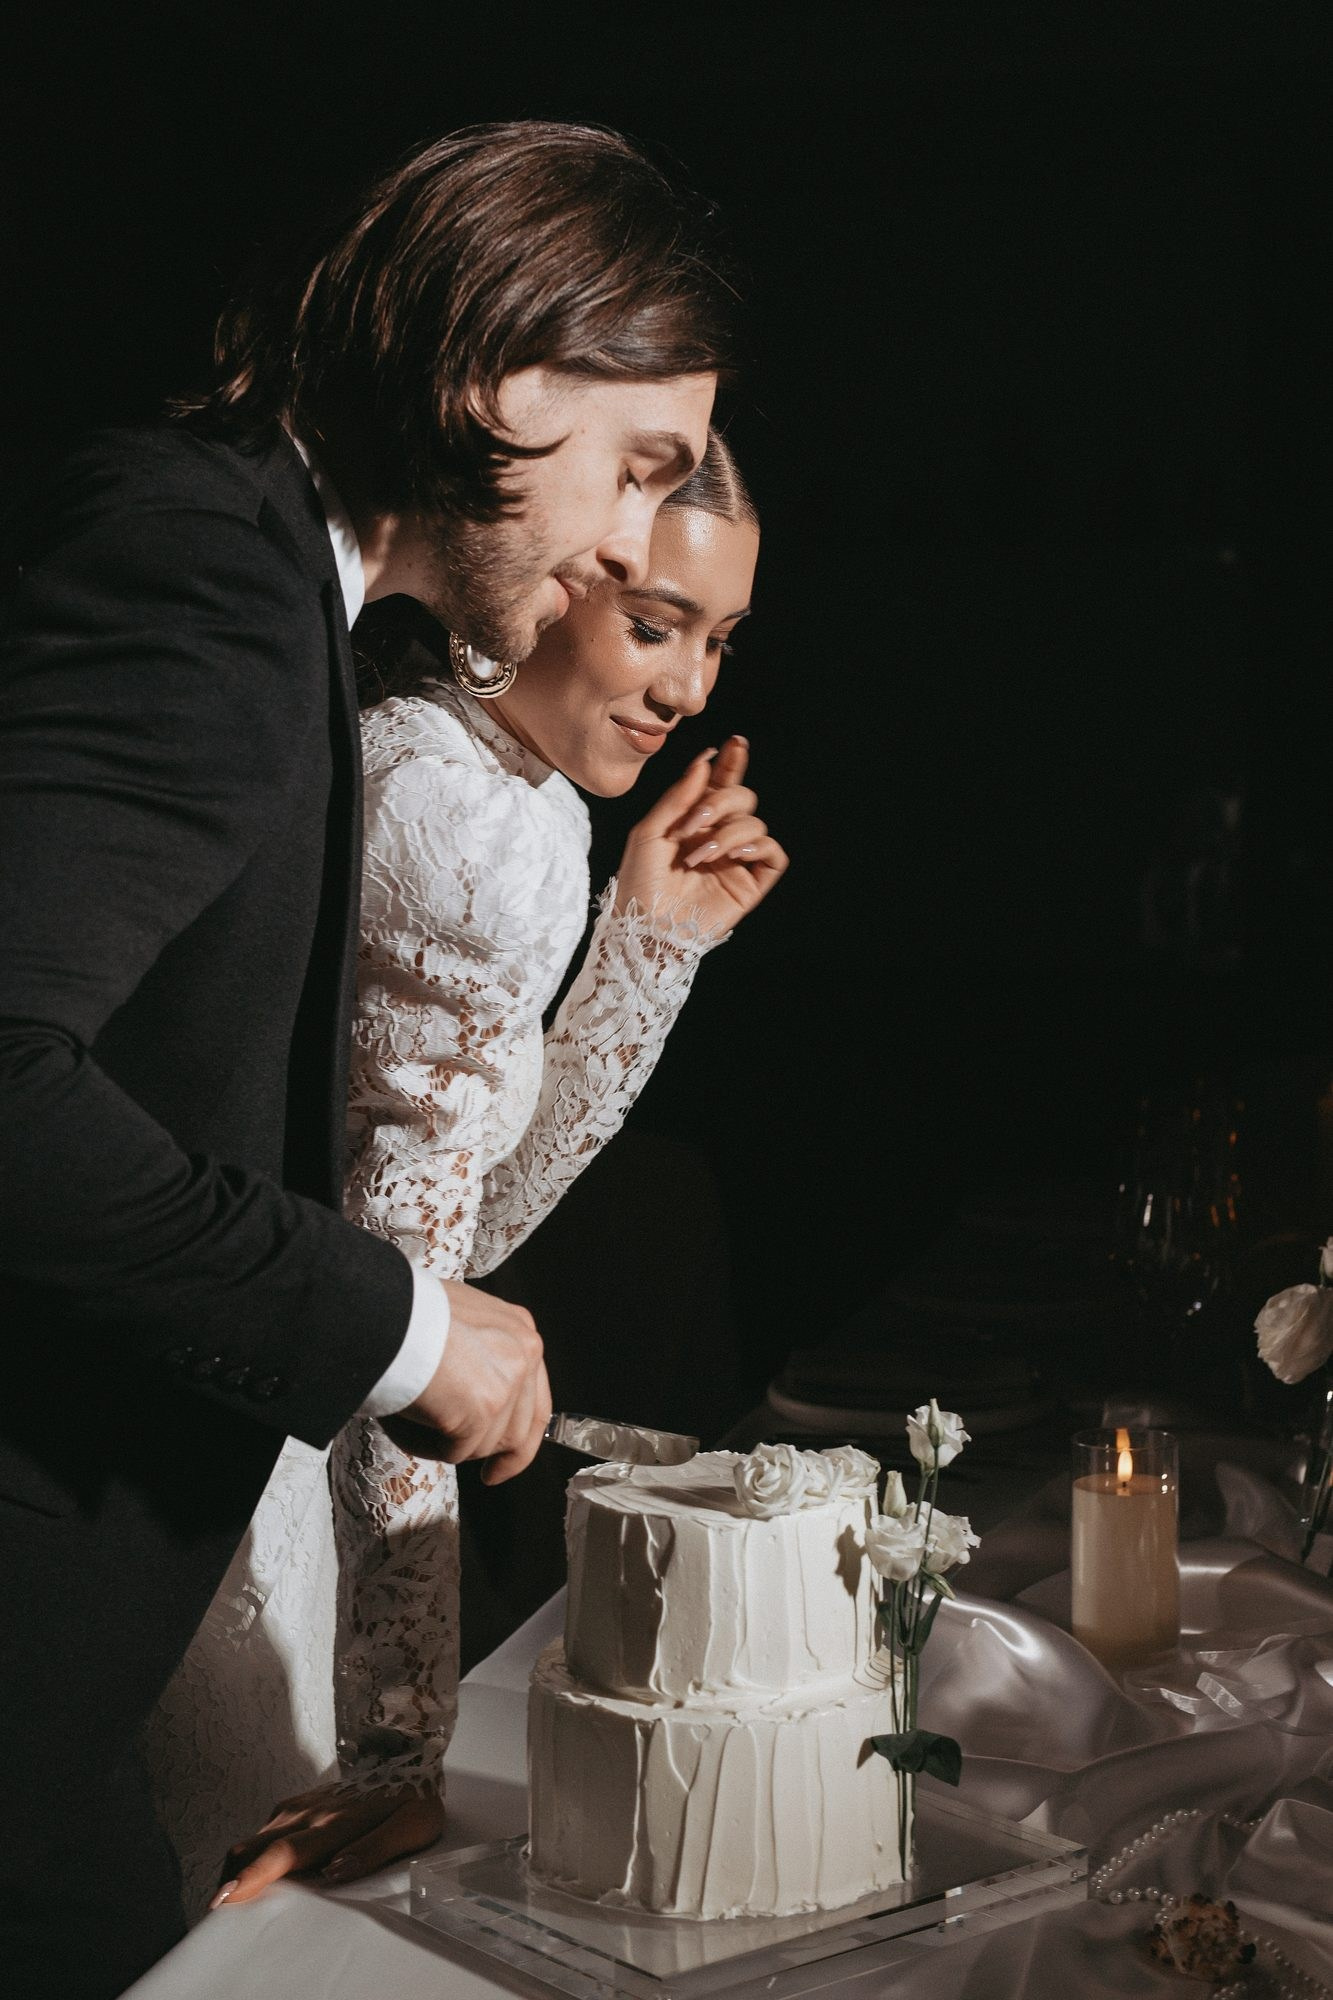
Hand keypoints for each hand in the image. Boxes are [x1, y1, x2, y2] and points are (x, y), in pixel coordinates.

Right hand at [210, 1780, 443, 1907]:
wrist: (407, 1754)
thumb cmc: (412, 1798)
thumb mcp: (412, 1827)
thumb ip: (373, 1850)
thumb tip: (334, 1872)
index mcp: (334, 1823)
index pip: (285, 1853)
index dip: (253, 1876)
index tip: (225, 1897)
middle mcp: (308, 1813)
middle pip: (251, 1847)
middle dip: (230, 1880)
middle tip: (220, 1914)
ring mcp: (299, 1805)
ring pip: (252, 1840)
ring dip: (238, 1870)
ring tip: (233, 1901)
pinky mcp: (297, 1803)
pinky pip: (264, 1832)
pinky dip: (251, 1856)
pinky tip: (258, 1874)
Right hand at [383, 1278, 550, 1483]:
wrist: (383, 1313)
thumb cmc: (404, 1313)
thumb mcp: (458, 1319)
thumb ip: (477, 1351)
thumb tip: (470, 1389)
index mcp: (519, 1329)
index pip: (535, 1396)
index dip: (522, 1434)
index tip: (507, 1457)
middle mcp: (523, 1352)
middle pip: (519, 1428)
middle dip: (501, 1457)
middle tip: (489, 1476)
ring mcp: (507, 1383)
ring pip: (484, 1444)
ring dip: (445, 1443)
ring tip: (408, 1417)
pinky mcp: (484, 1409)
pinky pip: (455, 1452)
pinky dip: (424, 1446)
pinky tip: (403, 1422)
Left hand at [614, 735, 787, 932]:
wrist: (645, 928)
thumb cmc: (639, 884)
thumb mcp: (649, 832)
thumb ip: (678, 796)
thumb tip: (705, 761)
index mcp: (695, 821)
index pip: (721, 784)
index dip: (732, 762)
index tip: (734, 743)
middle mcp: (719, 836)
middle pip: (743, 798)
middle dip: (720, 803)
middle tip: (693, 824)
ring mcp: (736, 860)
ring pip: (756, 824)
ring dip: (728, 833)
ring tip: (700, 856)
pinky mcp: (751, 884)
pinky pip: (774, 854)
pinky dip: (759, 847)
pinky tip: (734, 855)